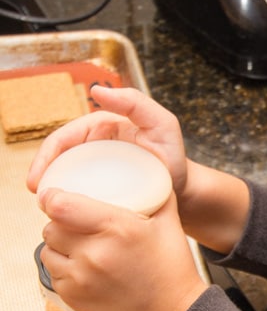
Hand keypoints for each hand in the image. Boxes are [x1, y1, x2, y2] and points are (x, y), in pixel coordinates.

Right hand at [27, 86, 188, 199]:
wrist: (184, 191)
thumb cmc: (173, 157)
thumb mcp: (162, 124)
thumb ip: (135, 103)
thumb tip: (97, 91)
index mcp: (99, 130)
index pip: (63, 139)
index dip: (45, 157)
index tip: (37, 178)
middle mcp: (93, 150)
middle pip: (57, 162)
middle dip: (42, 177)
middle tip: (38, 198)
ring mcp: (95, 173)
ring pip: (64, 181)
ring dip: (52, 193)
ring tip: (47, 210)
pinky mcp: (100, 193)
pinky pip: (78, 198)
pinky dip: (68, 206)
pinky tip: (64, 219)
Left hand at [39, 186, 207, 310]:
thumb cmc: (173, 271)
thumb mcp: (170, 224)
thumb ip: (157, 194)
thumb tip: (149, 171)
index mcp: (117, 227)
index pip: (60, 205)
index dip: (52, 197)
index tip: (54, 196)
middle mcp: (94, 252)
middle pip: (51, 226)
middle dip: (60, 222)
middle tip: (75, 224)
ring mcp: (81, 277)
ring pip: (48, 250)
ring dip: (59, 246)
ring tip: (79, 247)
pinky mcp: (74, 297)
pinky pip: (54, 273)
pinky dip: (64, 268)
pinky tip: (83, 268)